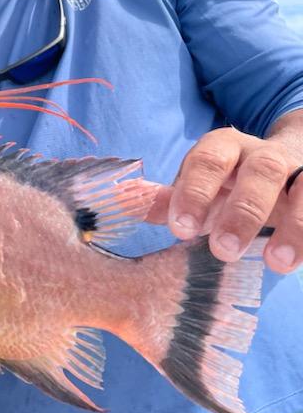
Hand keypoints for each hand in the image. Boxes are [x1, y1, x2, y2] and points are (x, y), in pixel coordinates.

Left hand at [145, 127, 302, 272]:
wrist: (287, 165)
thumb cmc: (231, 185)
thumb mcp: (200, 190)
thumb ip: (170, 201)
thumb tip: (127, 204)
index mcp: (225, 149)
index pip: (207, 162)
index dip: (194, 193)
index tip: (182, 229)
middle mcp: (265, 155)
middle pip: (260, 172)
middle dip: (242, 211)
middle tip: (224, 251)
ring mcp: (300, 171)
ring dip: (294, 225)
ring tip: (276, 263)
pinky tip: (298, 261)